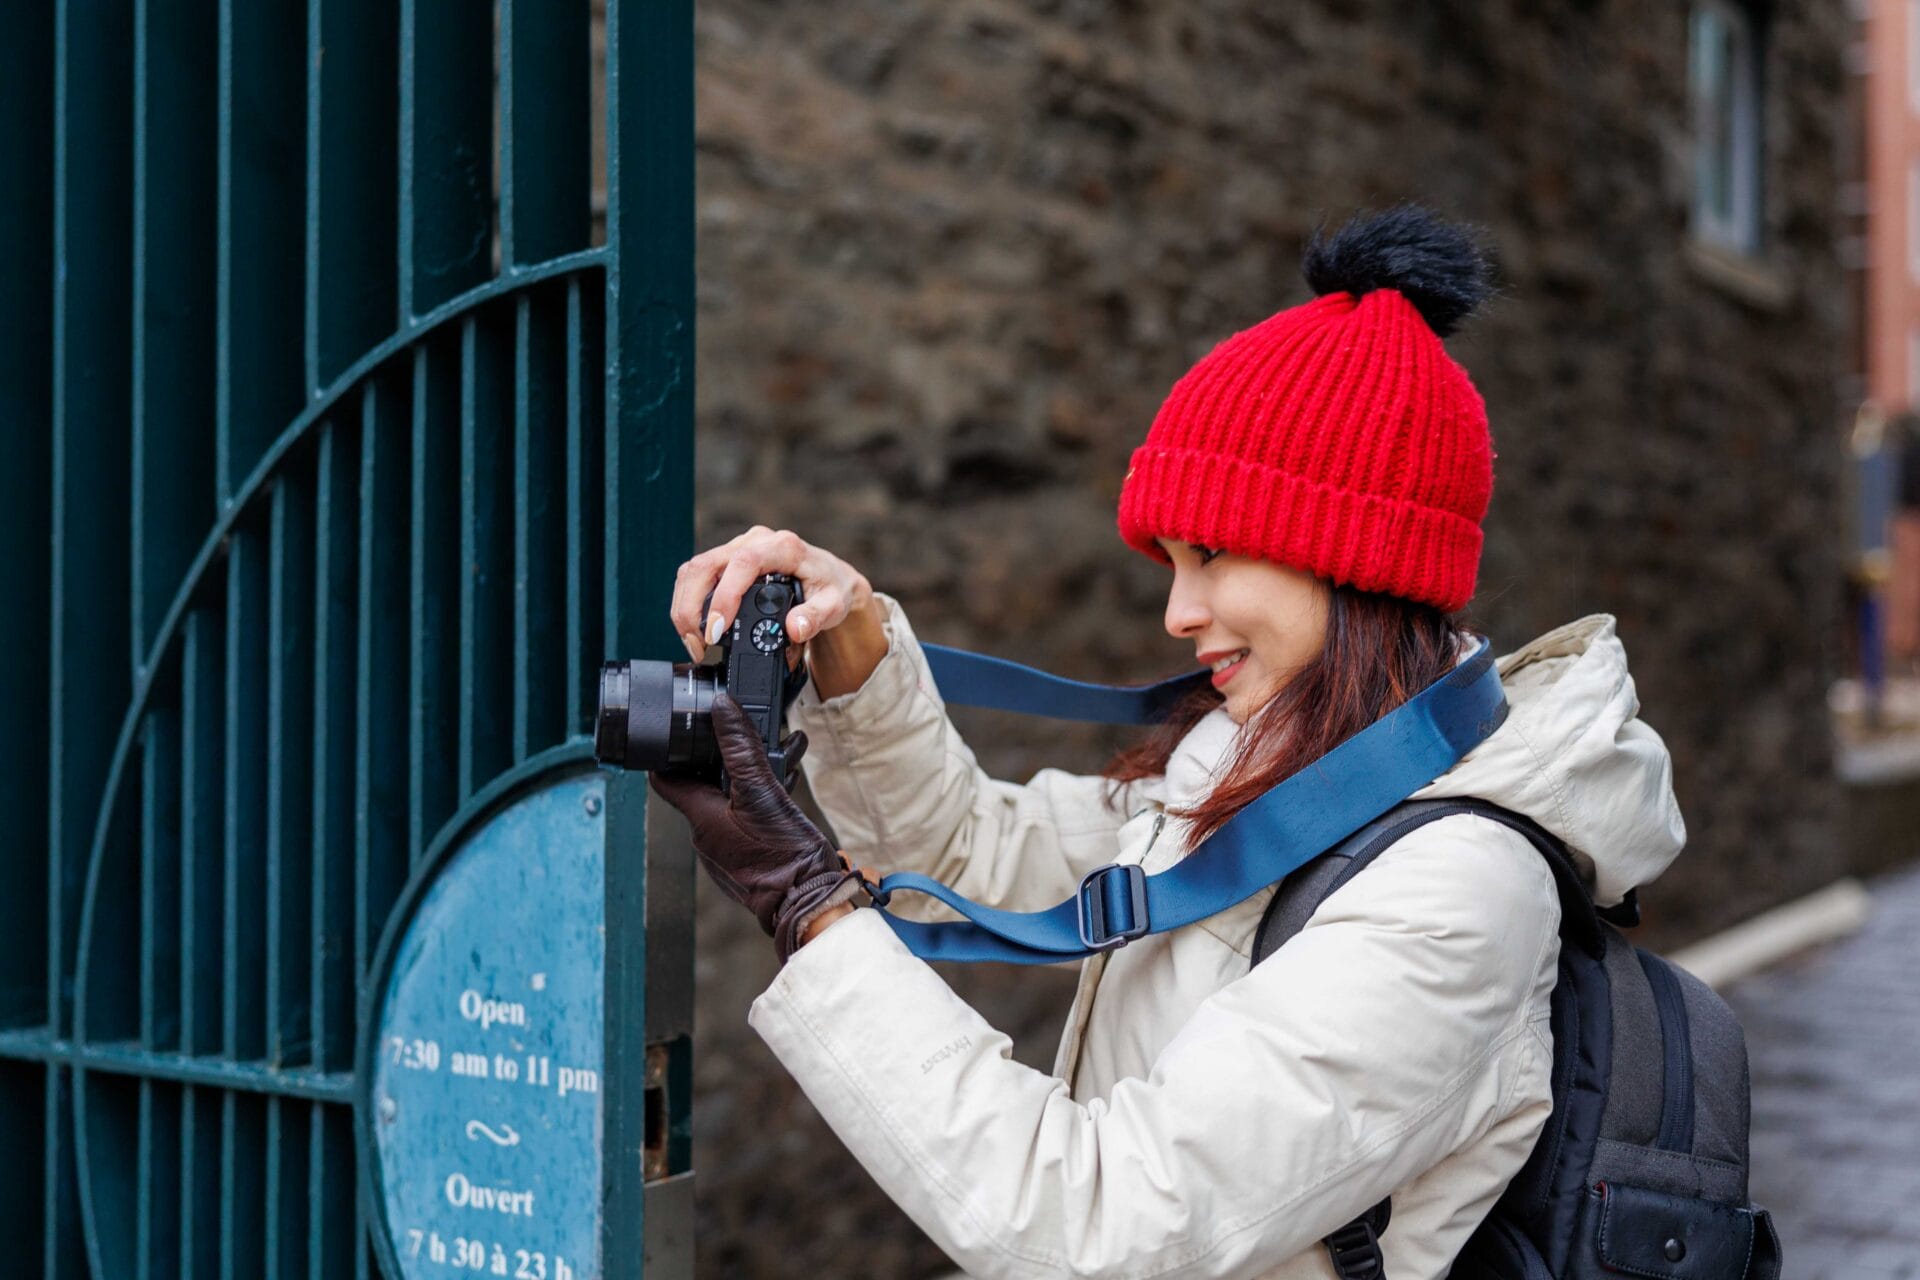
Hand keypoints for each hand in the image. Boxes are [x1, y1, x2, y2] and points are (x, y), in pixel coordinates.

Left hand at [647, 694, 866, 960]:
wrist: (807, 902)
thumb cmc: (780, 855)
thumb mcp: (761, 791)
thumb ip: (740, 748)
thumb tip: (722, 708)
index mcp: (699, 817)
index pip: (665, 777)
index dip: (670, 751)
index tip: (683, 731)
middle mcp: (707, 835)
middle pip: (704, 784)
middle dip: (728, 757)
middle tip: (750, 735)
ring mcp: (728, 849)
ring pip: (731, 800)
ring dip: (754, 775)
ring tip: (783, 755)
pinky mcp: (750, 858)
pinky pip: (748, 819)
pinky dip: (764, 798)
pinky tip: (788, 784)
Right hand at [669, 526, 873, 662]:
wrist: (829, 578)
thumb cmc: (830, 589)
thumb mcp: (834, 605)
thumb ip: (817, 617)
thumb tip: (795, 628)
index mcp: (782, 547)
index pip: (743, 564)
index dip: (725, 596)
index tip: (717, 630)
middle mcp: (755, 542)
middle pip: (705, 565)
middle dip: (692, 609)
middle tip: (698, 645)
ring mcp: (737, 548)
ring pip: (693, 571)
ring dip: (684, 608)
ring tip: (695, 644)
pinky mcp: (726, 560)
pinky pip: (695, 576)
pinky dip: (688, 604)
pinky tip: (695, 629)